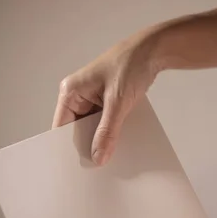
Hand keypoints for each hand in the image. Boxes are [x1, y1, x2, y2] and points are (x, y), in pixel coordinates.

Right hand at [52, 30, 159, 165]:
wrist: (154, 51)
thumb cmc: (131, 64)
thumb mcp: (118, 102)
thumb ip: (107, 131)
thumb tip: (99, 156)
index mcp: (71, 91)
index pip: (61, 127)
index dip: (68, 147)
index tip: (78, 166)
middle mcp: (78, 94)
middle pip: (77, 129)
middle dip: (88, 144)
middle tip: (97, 165)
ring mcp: (93, 98)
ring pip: (93, 127)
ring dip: (102, 138)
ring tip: (111, 155)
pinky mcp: (107, 100)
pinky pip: (105, 121)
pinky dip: (112, 130)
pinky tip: (120, 142)